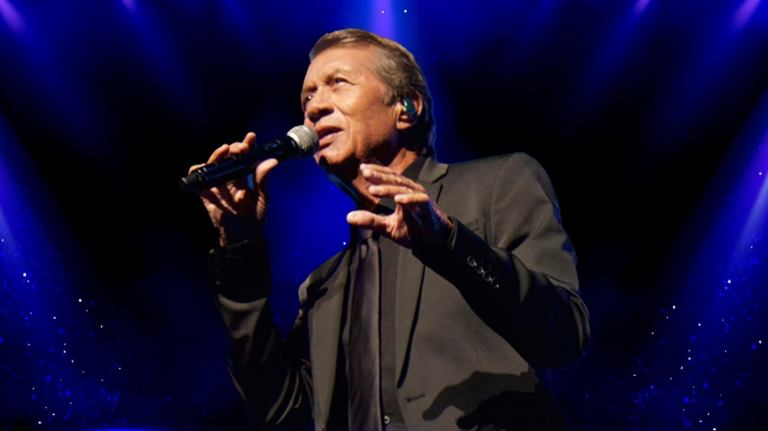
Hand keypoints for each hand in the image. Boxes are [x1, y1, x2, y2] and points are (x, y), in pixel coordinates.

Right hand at [188, 132, 278, 246]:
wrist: (242, 237)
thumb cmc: (254, 217)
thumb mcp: (261, 197)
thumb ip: (263, 178)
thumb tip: (272, 161)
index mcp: (245, 176)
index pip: (245, 156)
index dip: (246, 144)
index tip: (251, 137)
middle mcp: (230, 177)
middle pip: (228, 156)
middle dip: (234, 148)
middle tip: (240, 148)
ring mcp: (218, 184)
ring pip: (213, 163)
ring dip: (217, 154)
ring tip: (225, 150)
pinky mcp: (206, 193)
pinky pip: (198, 178)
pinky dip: (197, 170)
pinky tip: (204, 166)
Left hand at [346, 163, 454, 248]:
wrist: (434, 241)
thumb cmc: (413, 229)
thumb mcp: (387, 226)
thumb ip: (370, 220)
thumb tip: (349, 217)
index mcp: (402, 191)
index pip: (388, 178)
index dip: (376, 172)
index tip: (362, 168)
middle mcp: (411, 190)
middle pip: (394, 180)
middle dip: (379, 176)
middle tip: (365, 173)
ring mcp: (419, 197)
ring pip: (403, 189)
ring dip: (389, 188)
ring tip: (374, 190)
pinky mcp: (427, 207)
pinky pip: (418, 200)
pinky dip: (409, 198)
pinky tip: (398, 199)